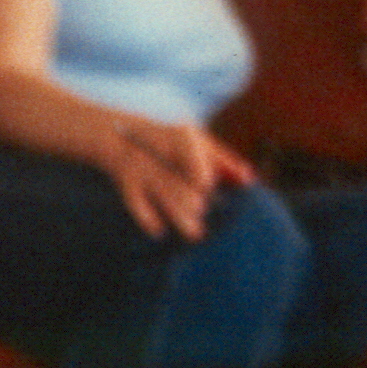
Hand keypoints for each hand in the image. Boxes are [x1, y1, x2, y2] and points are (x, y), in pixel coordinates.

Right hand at [105, 118, 254, 240]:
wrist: (118, 133)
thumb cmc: (171, 142)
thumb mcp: (198, 142)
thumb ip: (223, 160)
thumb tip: (248, 179)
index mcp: (179, 135)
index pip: (185, 147)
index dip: (194, 164)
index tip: (206, 183)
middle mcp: (157, 148)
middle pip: (172, 171)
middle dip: (184, 193)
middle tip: (200, 210)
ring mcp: (139, 165)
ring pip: (158, 189)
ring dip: (175, 211)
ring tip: (195, 233)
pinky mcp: (125, 181)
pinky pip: (134, 201)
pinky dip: (146, 216)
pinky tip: (159, 232)